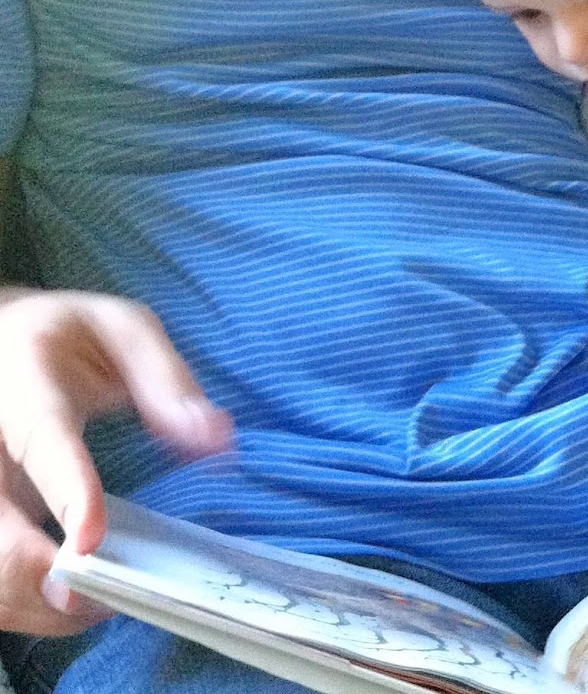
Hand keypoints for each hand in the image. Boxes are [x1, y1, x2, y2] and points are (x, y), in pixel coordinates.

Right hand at [0, 288, 232, 634]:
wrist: (0, 345)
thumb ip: (166, 379)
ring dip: (33, 604)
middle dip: (37, 576)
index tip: (92, 539)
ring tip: (95, 603)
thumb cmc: (67, 341)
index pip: (43, 441)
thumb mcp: (120, 330)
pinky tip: (67, 598)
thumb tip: (217, 439)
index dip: (68, 492)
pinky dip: (24, 605)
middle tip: (101, 597)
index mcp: (25, 384)